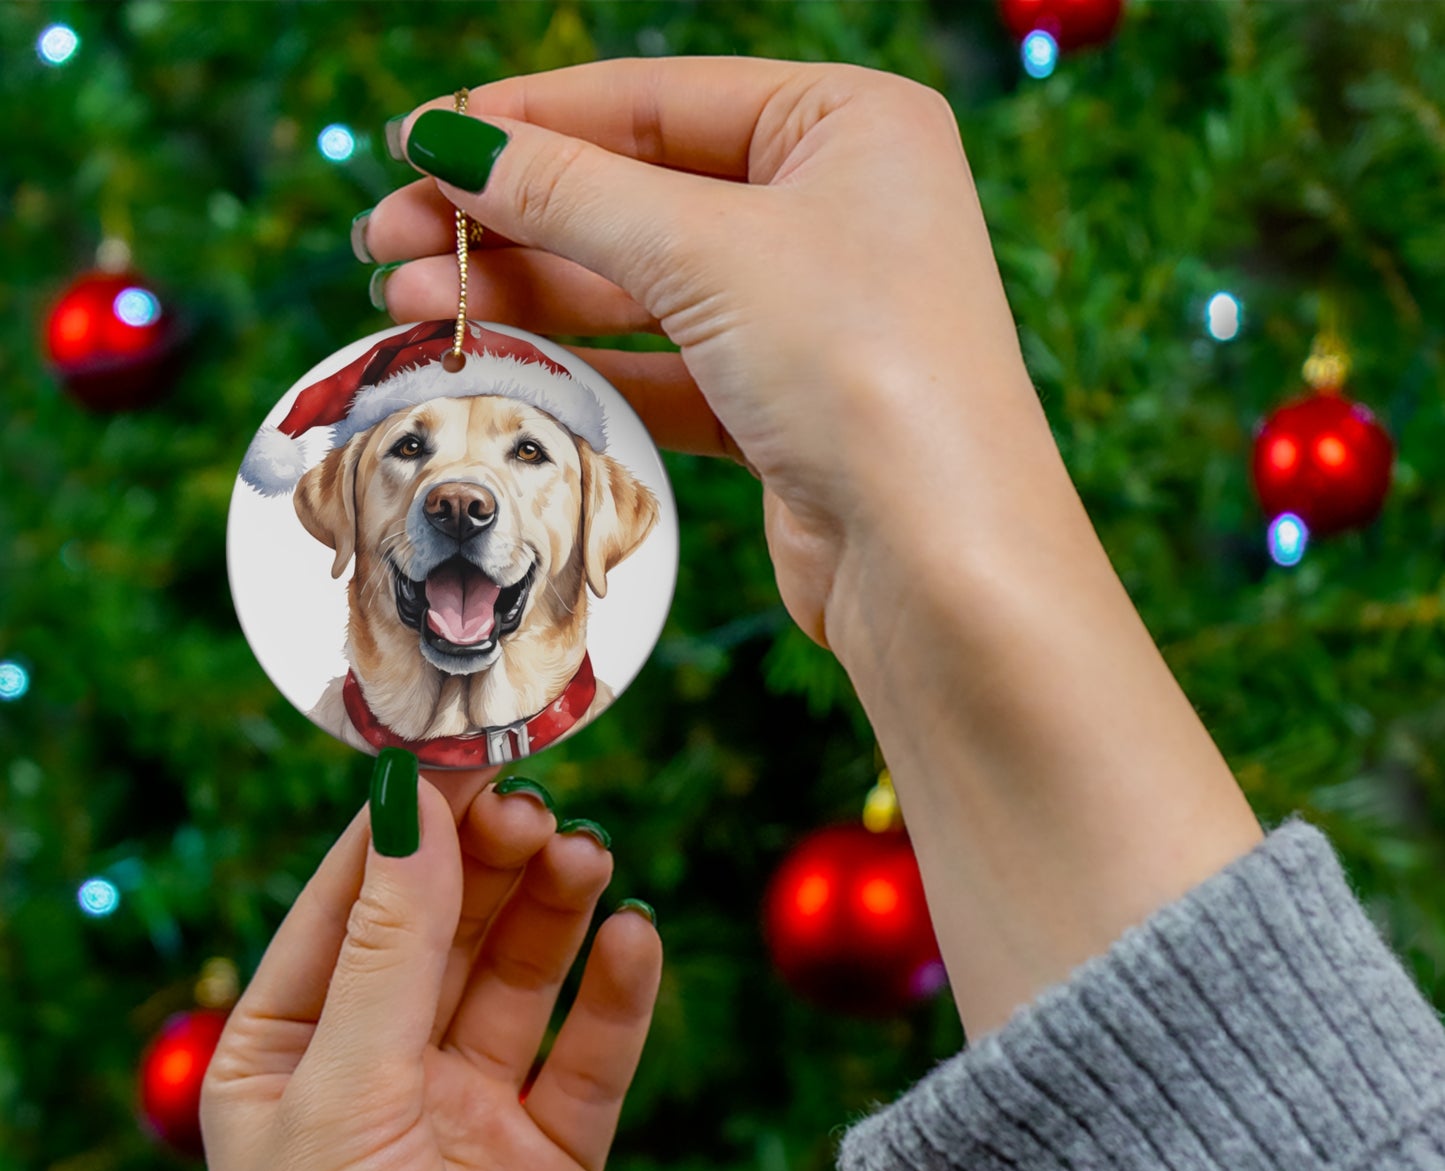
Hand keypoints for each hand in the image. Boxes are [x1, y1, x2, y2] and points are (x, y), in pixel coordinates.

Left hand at [201, 769, 661, 1170]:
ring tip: (590, 859)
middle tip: (539, 810)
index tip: (463, 752)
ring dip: (556, 912)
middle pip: (446, 929)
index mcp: (289, 1054)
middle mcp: (379, 1074)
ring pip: (521, 978)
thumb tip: (408, 802)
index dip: (407, 827)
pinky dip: (617, 995)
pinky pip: (590, 1056)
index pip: (351, 904)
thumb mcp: (344, 1095)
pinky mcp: (552, 1159)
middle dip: (490, 864)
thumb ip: (390, 946)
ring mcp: (469, 1114)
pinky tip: (635, 939)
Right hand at [362, 57, 1055, 657]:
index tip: (417, 142)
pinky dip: (582, 368)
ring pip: (640, 288)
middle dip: (508, 219)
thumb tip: (451, 141)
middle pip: (636, 194)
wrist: (938, 559)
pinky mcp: (782, 407)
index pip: (655, 100)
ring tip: (409, 305)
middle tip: (387, 241)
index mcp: (847, 125)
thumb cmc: (861, 369)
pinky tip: (496, 364)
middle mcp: (833, 210)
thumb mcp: (707, 251)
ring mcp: (808, 314)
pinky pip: (662, 369)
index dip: (527, 120)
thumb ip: (572, 192)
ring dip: (526, 295)